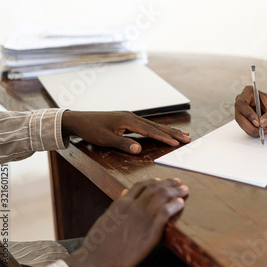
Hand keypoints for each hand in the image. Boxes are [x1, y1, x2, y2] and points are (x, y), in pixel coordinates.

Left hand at [62, 111, 190, 153]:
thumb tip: (139, 150)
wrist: (79, 119)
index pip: (151, 131)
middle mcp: (132, 117)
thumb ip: (123, 144)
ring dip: (168, 131)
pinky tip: (163, 132)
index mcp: (128, 120)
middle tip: (188, 138)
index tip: (177, 143)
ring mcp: (130, 117)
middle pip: (156, 126)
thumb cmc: (91, 129)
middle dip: (173, 133)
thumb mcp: (105, 139)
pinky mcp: (128, 120)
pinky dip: (158, 129)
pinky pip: (148, 125)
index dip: (164, 137)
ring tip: (182, 134)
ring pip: (154, 125)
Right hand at [65, 178, 188, 266]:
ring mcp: (142, 216)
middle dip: (169, 183)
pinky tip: (181, 203)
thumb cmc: (99, 244)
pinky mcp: (150, 229)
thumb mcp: (106, 218)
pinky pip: (166, 211)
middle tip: (178, 182)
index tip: (161, 181)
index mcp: (121, 203)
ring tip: (184, 189)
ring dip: (176, 191)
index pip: (141, 185)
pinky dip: (175, 205)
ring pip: (162, 195)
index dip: (154, 181)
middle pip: (155, 187)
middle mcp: (132, 206)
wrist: (96, 260)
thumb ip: (118, 205)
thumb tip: (126, 193)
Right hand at [234, 85, 266, 136]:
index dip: (248, 114)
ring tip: (266, 128)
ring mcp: (241, 112)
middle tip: (261, 131)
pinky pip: (246, 129)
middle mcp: (242, 101)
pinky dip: (255, 132)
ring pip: (242, 125)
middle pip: (239, 117)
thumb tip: (262, 123)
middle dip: (251, 126)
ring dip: (254, 130)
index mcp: (249, 92)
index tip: (257, 123)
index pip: (241, 104)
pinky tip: (263, 129)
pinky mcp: (243, 120)